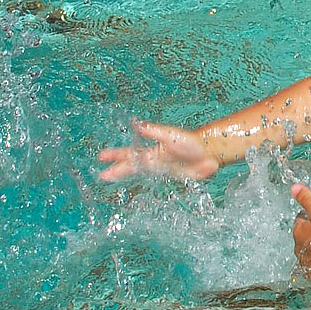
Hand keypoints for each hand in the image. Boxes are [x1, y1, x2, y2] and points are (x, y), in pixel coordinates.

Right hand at [98, 120, 219, 180]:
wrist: (209, 153)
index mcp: (152, 152)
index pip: (129, 154)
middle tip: (101, 176)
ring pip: (140, 175)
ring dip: (126, 178)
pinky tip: (138, 185)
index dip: (116, 156)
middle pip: (131, 167)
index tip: (101, 156)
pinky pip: (154, 183)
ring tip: (113, 180)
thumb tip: (135, 123)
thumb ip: (152, 131)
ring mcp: (162, 171)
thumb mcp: (169, 135)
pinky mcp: (171, 179)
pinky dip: (143, 184)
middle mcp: (154, 161)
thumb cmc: (190, 141)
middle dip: (116, 170)